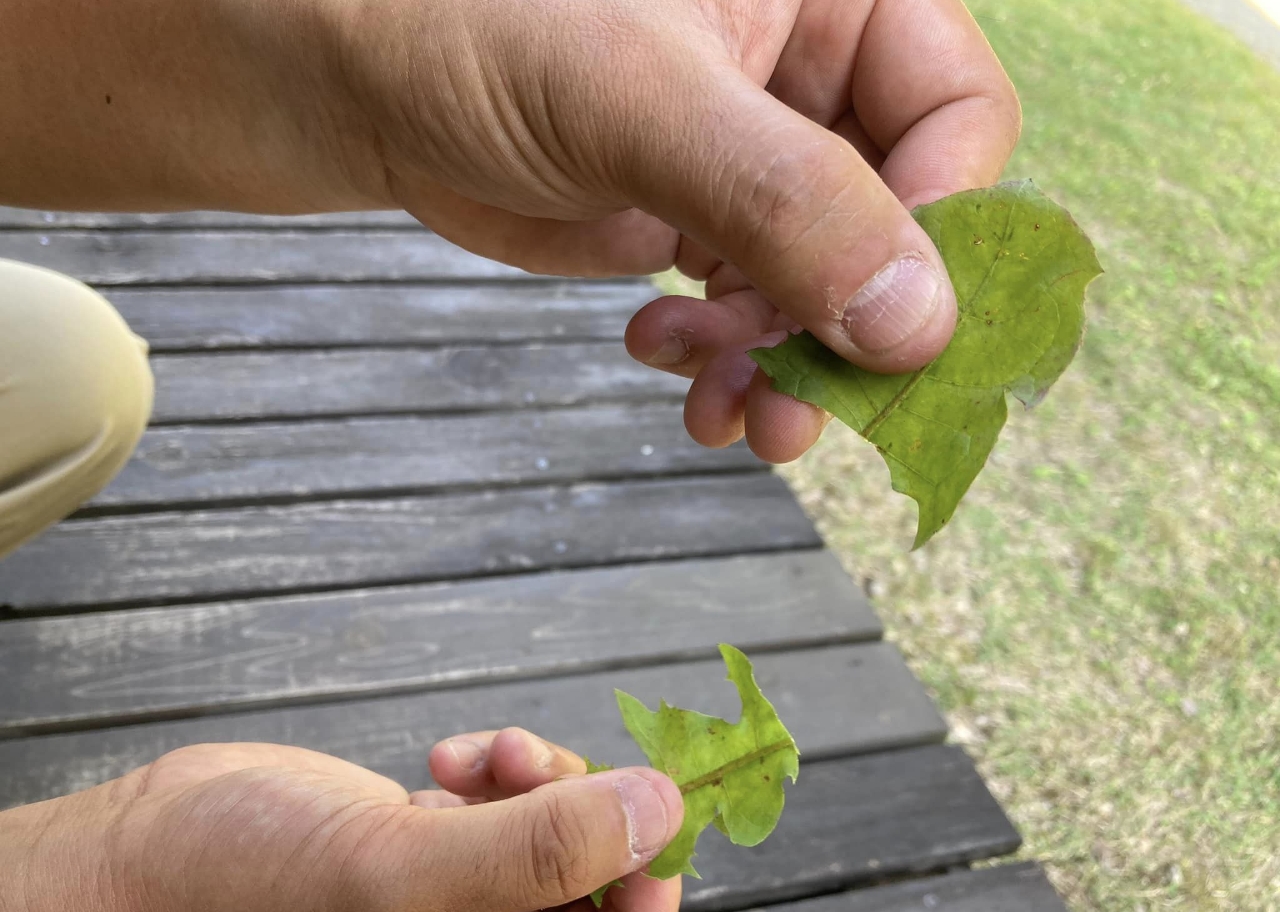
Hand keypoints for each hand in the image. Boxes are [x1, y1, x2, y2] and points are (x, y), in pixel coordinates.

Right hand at [0, 729, 682, 911]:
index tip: (643, 807)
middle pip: (604, 880)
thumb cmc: (241, 886)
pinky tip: (445, 760)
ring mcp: (467, 902)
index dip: (650, 880)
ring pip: (563, 831)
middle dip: (582, 810)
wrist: (149, 853)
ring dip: (538, 779)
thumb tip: (657, 811)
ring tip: (479, 757)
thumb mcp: (396, 876)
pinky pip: (514, 806)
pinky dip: (499, 769)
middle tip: (530, 770)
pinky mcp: (443, 853)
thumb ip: (532, 855)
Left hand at [330, 0, 1020, 460]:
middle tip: (801, 410)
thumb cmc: (469, 22)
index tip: (883, 327)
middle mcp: (804, 66)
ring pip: (826, 278)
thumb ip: (784, 198)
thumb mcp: (637, 96)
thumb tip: (918, 322)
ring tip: (724, 408)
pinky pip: (753, 303)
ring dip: (785, 361)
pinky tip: (664, 356)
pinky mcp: (696, 215)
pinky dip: (726, 356)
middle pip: (898, 215)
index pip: (956, 112)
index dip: (938, 229)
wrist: (346, 72)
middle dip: (847, 324)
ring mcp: (751, 150)